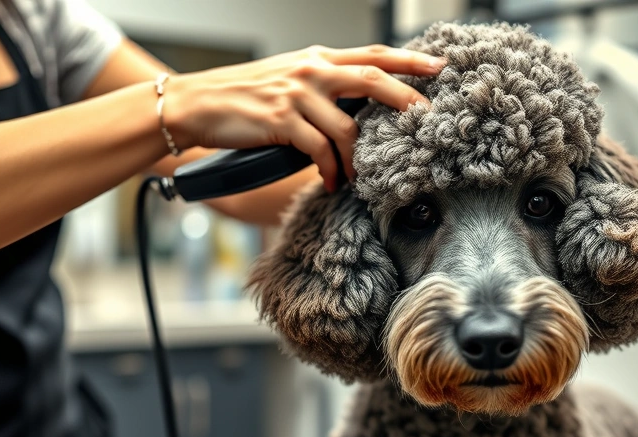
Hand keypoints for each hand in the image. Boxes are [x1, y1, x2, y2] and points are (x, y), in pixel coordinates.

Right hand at [163, 45, 442, 190]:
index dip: (409, 60)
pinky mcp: (281, 119)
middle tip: (427, 119)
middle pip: (372, 79)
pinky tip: (332, 182)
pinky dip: (331, 170)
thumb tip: (362, 110)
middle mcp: (312, 70)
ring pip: (348, 127)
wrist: (198, 104)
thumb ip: (326, 87)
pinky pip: (320, 150)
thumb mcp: (291, 79)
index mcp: (318, 58)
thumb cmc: (245, 97)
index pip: (372, 54)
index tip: (439, 67)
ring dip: (359, 159)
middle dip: (405, 100)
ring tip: (359, 177)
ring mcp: (297, 93)